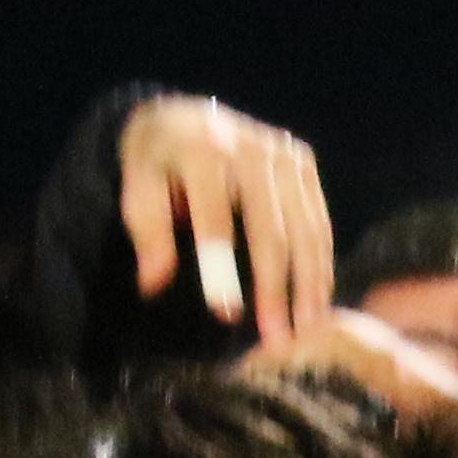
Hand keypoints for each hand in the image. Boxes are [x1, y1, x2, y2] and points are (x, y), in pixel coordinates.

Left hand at [118, 96, 334, 350]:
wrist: (183, 118)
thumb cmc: (156, 166)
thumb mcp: (137, 191)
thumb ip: (148, 234)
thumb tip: (154, 284)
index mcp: (203, 149)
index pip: (216, 220)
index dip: (221, 270)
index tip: (227, 316)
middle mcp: (251, 146)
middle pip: (271, 229)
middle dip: (275, 288)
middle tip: (277, 338)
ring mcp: (283, 151)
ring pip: (304, 228)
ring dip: (308, 283)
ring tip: (304, 329)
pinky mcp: (302, 160)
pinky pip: (318, 219)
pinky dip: (320, 261)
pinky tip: (318, 298)